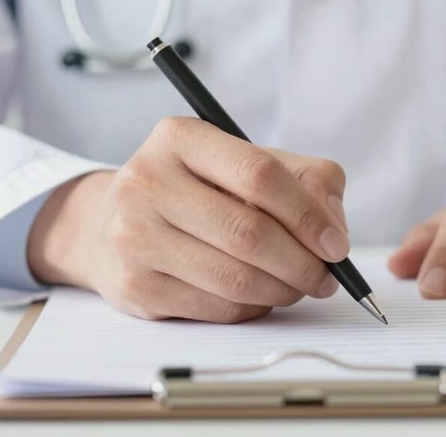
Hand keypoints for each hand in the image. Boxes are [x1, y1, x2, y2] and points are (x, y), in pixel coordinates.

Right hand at [28, 117, 349, 321]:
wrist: (109, 222)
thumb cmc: (195, 188)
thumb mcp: (243, 160)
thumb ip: (304, 178)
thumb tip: (333, 229)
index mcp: (179, 137)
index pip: (259, 174)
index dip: (307, 214)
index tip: (335, 244)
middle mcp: (147, 181)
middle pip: (248, 233)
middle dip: (302, 263)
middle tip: (326, 276)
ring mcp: (134, 235)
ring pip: (234, 278)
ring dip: (283, 290)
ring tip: (298, 285)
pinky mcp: (134, 284)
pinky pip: (215, 308)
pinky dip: (253, 307)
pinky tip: (260, 294)